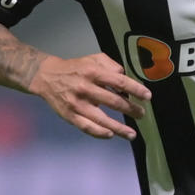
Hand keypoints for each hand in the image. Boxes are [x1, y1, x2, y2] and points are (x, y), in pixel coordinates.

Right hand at [29, 53, 150, 139]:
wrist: (47, 76)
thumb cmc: (75, 68)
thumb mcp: (93, 59)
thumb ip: (111, 65)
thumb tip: (125, 77)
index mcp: (93, 72)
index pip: (119, 82)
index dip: (135, 90)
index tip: (147, 96)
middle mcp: (86, 88)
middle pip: (114, 102)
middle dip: (131, 109)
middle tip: (141, 114)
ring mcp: (77, 104)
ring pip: (102, 119)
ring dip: (119, 128)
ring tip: (132, 134)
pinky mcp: (70, 116)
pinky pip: (87, 127)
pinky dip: (100, 133)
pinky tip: (111, 135)